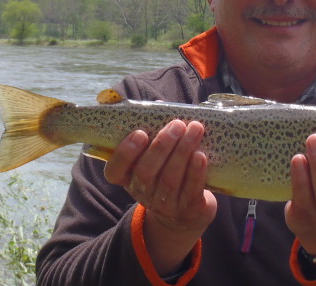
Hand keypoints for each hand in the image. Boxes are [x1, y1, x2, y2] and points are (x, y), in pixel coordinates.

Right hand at [104, 120, 216, 274]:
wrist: (187, 211)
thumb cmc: (168, 170)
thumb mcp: (156, 155)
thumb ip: (154, 130)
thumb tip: (159, 105)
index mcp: (128, 178)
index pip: (114, 171)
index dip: (125, 153)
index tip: (140, 133)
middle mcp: (142, 192)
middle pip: (146, 172)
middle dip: (162, 146)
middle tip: (177, 124)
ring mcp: (164, 204)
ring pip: (170, 179)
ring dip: (182, 152)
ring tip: (195, 129)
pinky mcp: (187, 209)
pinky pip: (190, 191)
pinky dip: (195, 172)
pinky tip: (201, 155)